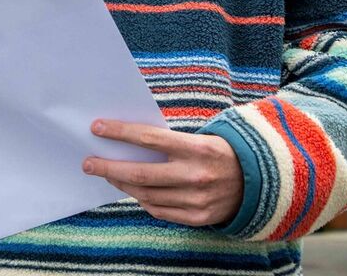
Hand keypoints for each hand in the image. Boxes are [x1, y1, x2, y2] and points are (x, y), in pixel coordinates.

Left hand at [82, 119, 242, 226]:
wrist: (258, 182)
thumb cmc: (219, 152)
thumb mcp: (198, 138)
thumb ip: (167, 141)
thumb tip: (126, 140)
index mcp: (197, 148)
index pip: (148, 139)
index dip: (120, 133)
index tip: (97, 128)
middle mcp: (196, 175)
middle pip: (141, 174)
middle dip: (108, 167)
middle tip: (88, 163)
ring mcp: (197, 200)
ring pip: (146, 194)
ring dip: (121, 184)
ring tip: (107, 174)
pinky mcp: (198, 217)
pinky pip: (159, 211)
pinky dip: (142, 200)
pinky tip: (132, 190)